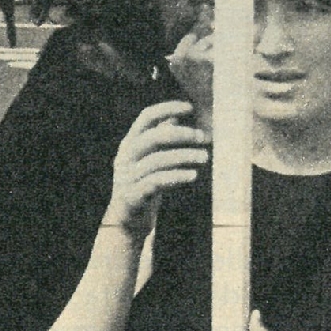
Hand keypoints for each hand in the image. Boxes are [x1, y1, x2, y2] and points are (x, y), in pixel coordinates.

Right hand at [103, 96, 206, 237]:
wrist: (127, 222)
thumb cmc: (143, 184)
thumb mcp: (150, 159)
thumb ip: (159, 138)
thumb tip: (175, 116)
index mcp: (130, 142)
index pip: (146, 117)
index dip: (167, 108)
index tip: (190, 108)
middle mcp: (125, 157)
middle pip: (153, 137)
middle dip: (181, 134)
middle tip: (203, 138)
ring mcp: (126, 177)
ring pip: (157, 160)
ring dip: (184, 156)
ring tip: (204, 157)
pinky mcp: (132, 196)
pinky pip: (156, 182)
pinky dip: (176, 176)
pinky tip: (193, 175)